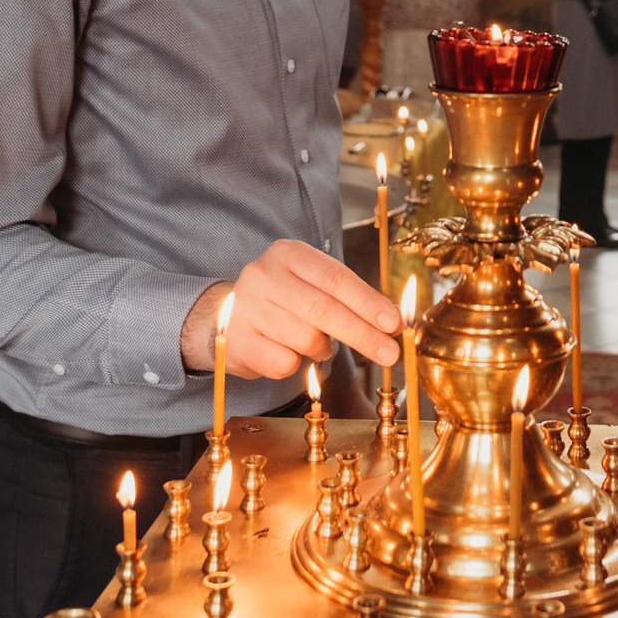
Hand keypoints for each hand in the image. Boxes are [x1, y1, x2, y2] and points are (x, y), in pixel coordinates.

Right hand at [179, 238, 401, 381]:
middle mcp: (263, 275)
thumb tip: (393, 321)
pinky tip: (287, 351)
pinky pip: (284, 363)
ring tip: (317, 343)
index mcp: (289, 253)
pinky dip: (296, 364)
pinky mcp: (236, 342)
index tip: (395, 324)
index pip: (337, 278)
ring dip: (323, 349)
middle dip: (362, 335)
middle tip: (389, 354)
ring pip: (306, 339)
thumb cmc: (282, 300)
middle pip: (324, 310)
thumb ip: (350, 298)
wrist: (223, 316)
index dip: (369, 303)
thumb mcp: (313, 285)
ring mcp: (246, 308)